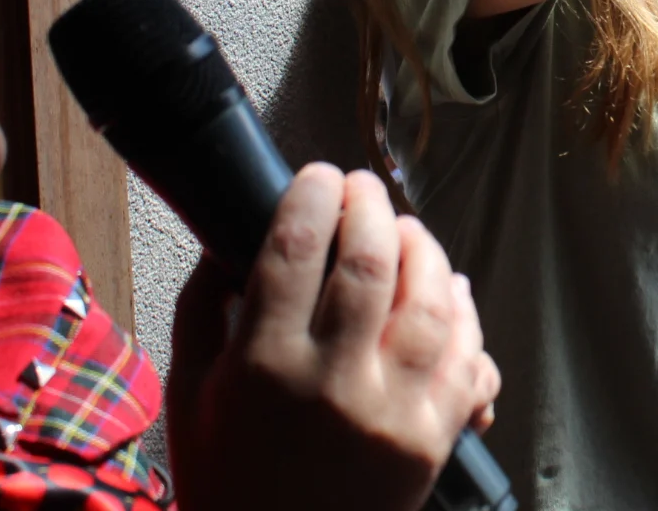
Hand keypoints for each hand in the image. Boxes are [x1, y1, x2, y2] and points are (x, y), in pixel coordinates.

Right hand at [167, 165, 500, 510]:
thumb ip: (203, 312)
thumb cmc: (228, 480)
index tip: (318, 176)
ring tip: (405, 232)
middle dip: (371, 206)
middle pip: (370, 263)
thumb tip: (228, 240)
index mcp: (262, 369)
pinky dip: (464, 312)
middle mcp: (332, 385)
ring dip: (423, 249)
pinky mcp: (433, 438)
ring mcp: (392, 413)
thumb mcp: (189, 395)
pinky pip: (468, 356)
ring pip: (430, 301)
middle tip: (363, 191)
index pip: (294, 249)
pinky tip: (448, 289)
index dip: (312, 196)